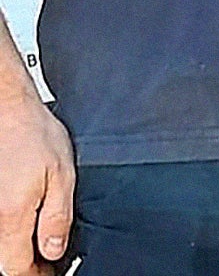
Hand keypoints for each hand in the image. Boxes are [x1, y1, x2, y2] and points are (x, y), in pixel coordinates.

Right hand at [0, 82, 72, 275]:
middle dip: (27, 264)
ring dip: (18, 249)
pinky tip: (28, 223)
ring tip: (41, 241)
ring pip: (0, 246)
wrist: (7, 109)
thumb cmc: (33, 134)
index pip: (16, 269)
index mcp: (11, 218)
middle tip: (49, 259)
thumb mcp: (61, 174)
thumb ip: (57, 217)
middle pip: (5, 261)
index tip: (52, 272)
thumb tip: (54, 251)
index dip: (36, 275)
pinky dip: (10, 233)